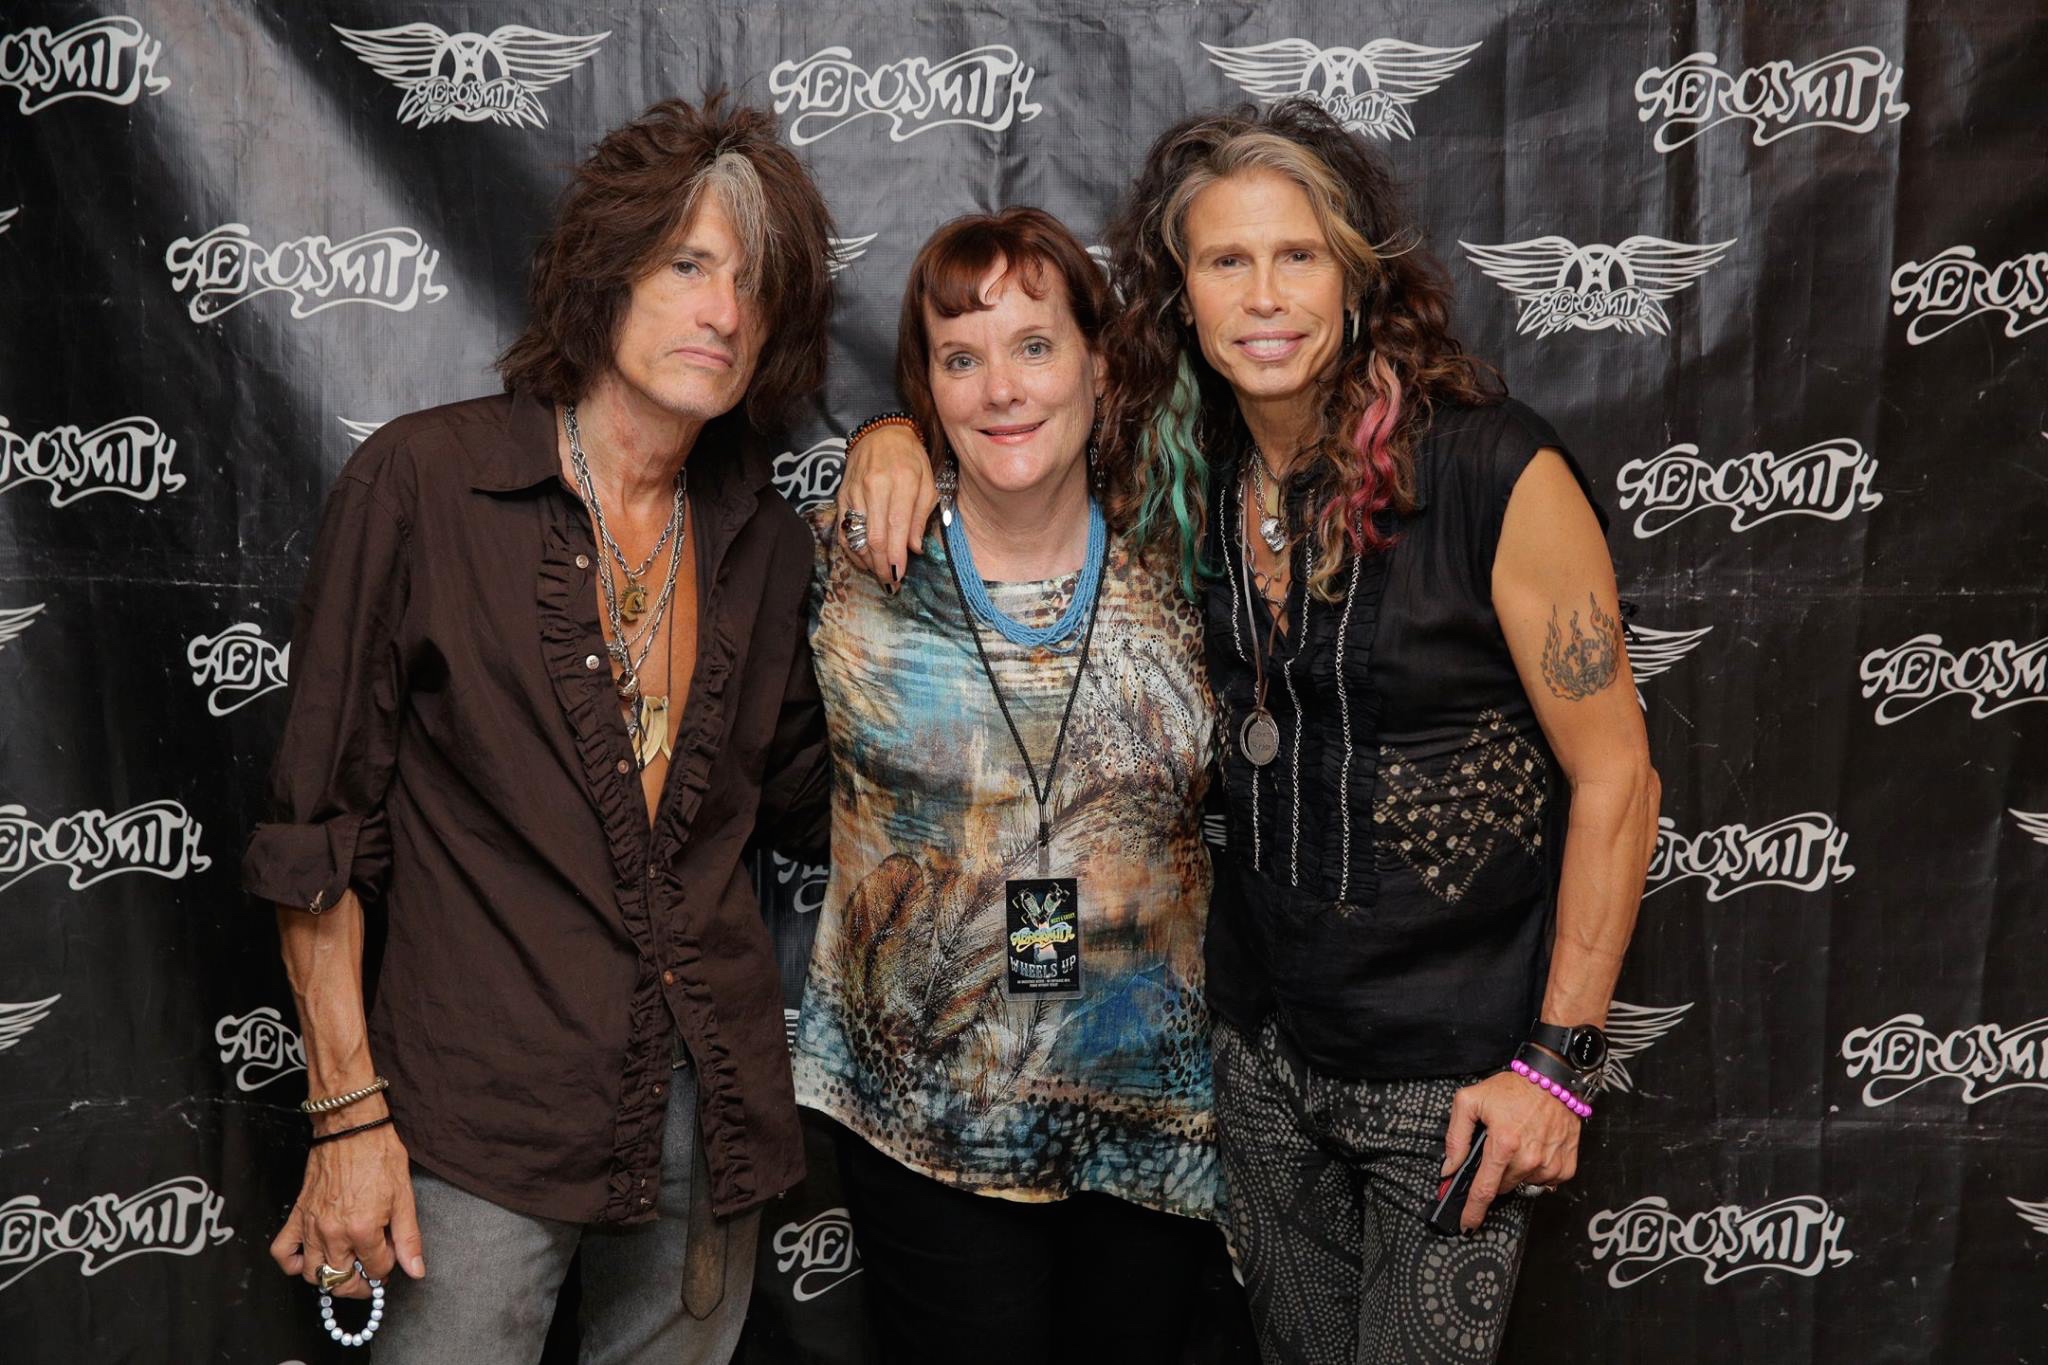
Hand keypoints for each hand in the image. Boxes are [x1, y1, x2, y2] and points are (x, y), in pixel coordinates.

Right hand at [272, 1115, 423, 1298]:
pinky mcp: (297, 1216)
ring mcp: (311, 1226)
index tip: (390, 1255)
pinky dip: (291, 1263)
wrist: (352, 1129)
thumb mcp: (404, 1197)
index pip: (376, 1269)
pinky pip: (282, 1252)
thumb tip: (416, 1270)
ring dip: (330, 1278)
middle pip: (342, 1280)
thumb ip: (408, 1239)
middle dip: (360, 1283)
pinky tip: (309, 1260)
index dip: (387, 1267)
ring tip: (345, 1267)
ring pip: (313, 1274)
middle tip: (369, 1273)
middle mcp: (333, 1233)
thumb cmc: (379, 1156)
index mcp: (363, 1229)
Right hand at [837, 423, 935, 588]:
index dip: (896, 557)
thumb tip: (914, 548)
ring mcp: (854, 492)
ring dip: (867, 562)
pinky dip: (852, 550)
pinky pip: (843, 530)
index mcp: (901, 482)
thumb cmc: (910, 459)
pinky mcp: (841, 496)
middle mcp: (874, 487)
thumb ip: (922, 516)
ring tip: (879, 574)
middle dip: (882, 566)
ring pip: (857, 537)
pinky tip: (863, 560)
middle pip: (874, 538)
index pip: (896, 529)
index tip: (900, 575)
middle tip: (890, 582)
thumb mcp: (928, 482)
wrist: (881, 433)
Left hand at [1440, 1071, 1580, 1231]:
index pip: (1484, 1190)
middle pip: (1501, 1186)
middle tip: (1497, 1149)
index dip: (1472, 1211)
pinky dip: (1535, 1169)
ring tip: (1518, 1141)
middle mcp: (1528, 1159)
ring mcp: (1549, 1165)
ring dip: (1515, 1170)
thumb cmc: (1513, 1088)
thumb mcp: (1470, 1101)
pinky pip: (1543, 1181)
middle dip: (1493, 1174)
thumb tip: (1449, 1168)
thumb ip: (1455, 1137)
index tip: (1466, 1224)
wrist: (1554, 1080)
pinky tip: (1534, 1147)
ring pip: (1521, 1183)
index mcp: (1503, 1145)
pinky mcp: (1565, 1167)